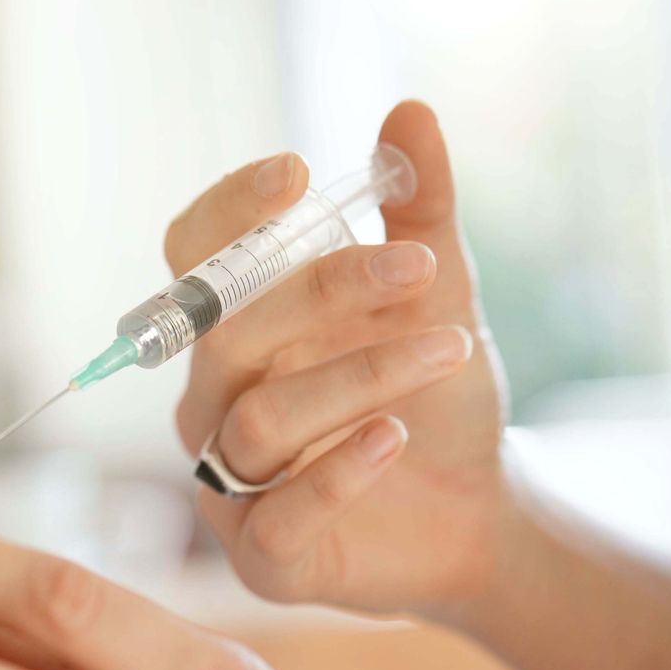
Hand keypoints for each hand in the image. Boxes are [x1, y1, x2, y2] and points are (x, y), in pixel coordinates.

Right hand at [168, 102, 509, 612]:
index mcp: (235, 331)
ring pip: (260, 420)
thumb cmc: (433, 401)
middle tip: (417, 268)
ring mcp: (230, 484)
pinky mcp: (267, 558)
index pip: (191, 260)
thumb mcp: (438, 301)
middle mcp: (212, 403)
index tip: (299, 173)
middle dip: (321, 292)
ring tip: (452, 349)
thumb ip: (422, 214)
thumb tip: (410, 112)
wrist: (479, 515)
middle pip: (225, 335)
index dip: (228, 215)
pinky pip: (279, 515)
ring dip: (359, 376)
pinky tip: (398, 436)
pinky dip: (339, 472)